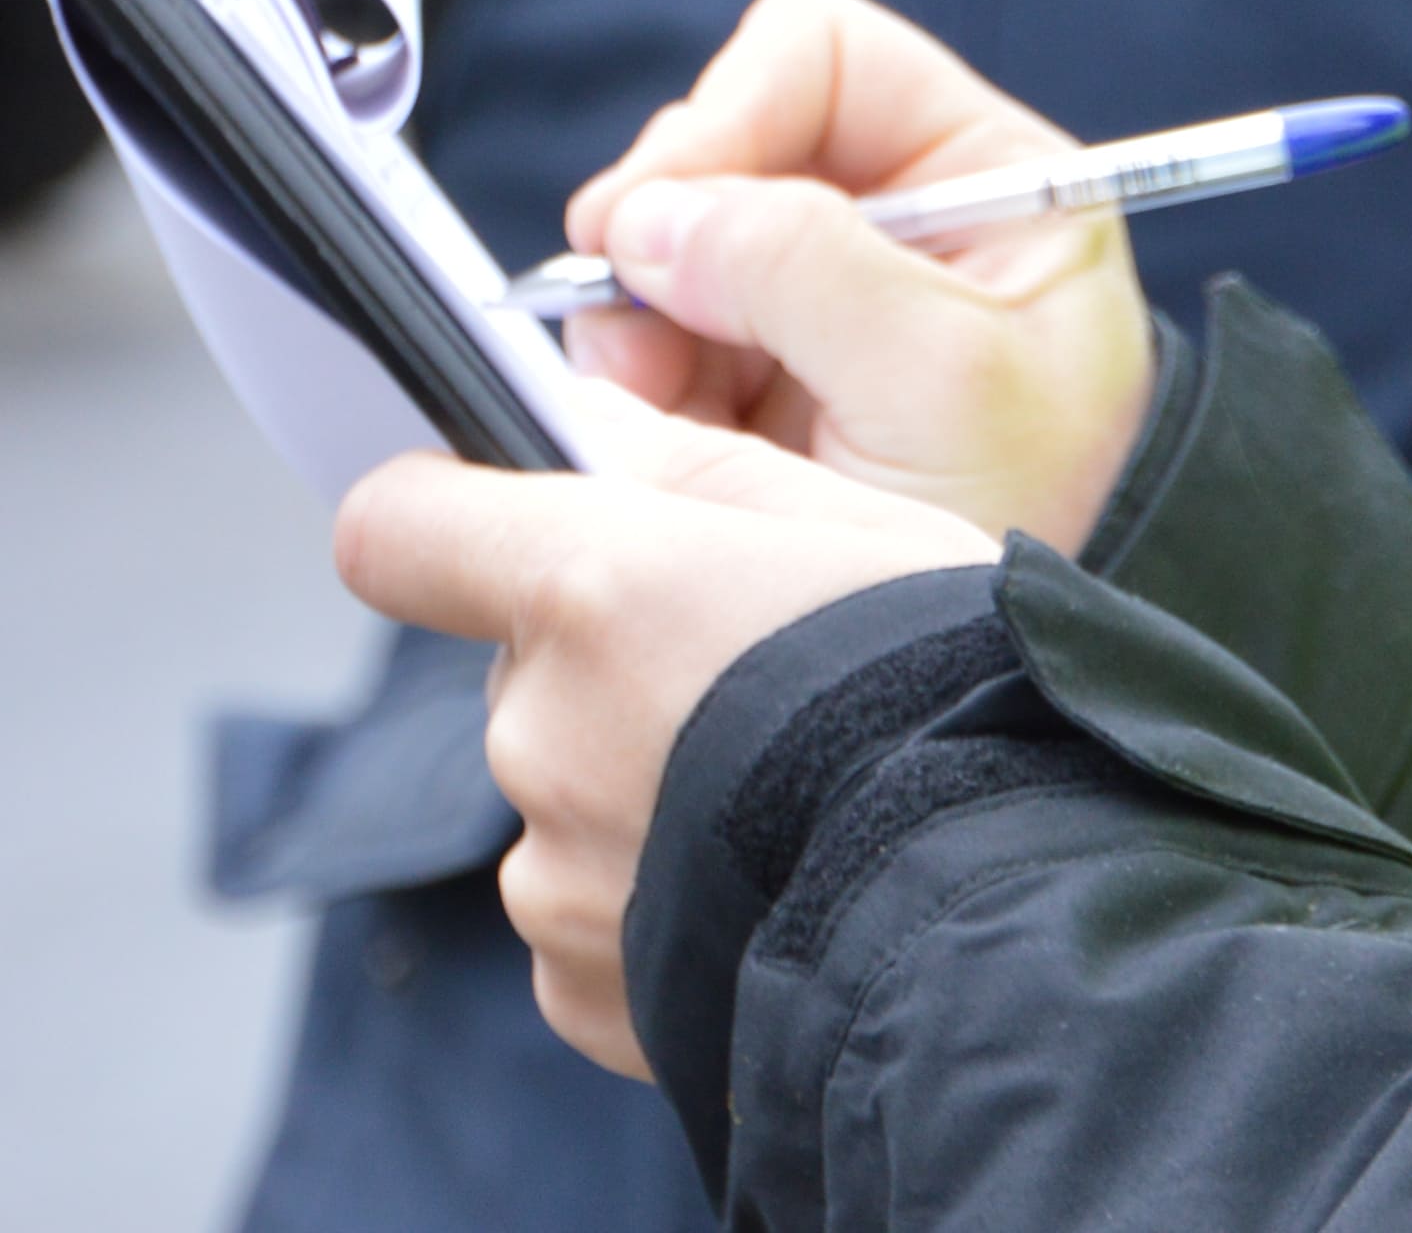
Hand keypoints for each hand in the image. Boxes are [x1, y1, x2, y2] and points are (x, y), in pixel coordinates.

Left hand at [333, 389, 991, 1074]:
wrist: (1013, 912)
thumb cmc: (953, 692)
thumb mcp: (852, 522)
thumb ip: (690, 467)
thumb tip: (582, 423)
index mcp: (591, 587)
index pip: (398, 528)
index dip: (439, 519)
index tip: (494, 526)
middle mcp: (541, 731)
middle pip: (523, 669)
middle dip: (608, 666)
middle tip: (755, 686)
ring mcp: (550, 877)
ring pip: (563, 797)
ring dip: (639, 792)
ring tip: (783, 807)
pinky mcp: (579, 989)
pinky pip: (586, 920)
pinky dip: (654, 903)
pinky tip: (762, 890)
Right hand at [562, 0, 1155, 554]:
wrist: (996, 673)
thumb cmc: (1028, 510)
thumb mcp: (943, 381)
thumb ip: (809, 271)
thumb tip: (653, 218)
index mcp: (980, 172)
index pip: (821, 55)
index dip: (732, 109)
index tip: (667, 206)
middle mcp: (888, 213)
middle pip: (720, 137)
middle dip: (662, 224)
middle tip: (633, 314)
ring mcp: (808, 295)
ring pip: (660, 240)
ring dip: (632, 312)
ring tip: (655, 397)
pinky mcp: (742, 375)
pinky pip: (638, 335)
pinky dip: (626, 379)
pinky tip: (658, 433)